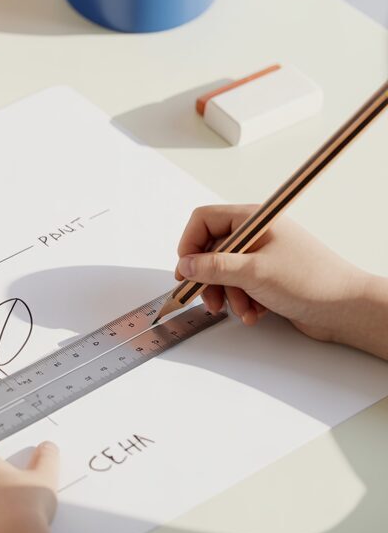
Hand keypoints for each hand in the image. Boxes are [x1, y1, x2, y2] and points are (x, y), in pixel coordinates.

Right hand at [176, 204, 369, 341]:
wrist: (346, 308)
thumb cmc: (310, 281)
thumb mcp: (254, 272)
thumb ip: (214, 267)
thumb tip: (186, 265)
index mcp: (253, 220)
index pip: (204, 220)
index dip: (190, 245)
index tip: (187, 271)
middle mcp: (256, 234)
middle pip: (210, 250)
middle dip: (208, 279)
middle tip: (208, 299)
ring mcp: (261, 255)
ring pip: (223, 272)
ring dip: (226, 295)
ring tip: (241, 309)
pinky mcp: (267, 276)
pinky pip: (239, 286)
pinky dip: (241, 301)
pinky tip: (254, 312)